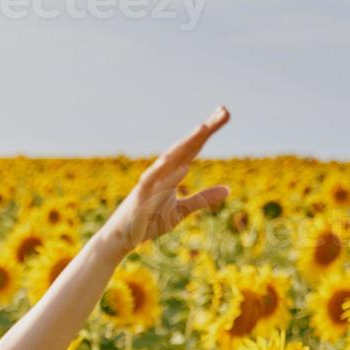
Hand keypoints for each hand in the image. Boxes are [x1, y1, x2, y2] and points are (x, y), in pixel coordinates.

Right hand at [100, 106, 230, 254]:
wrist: (121, 238)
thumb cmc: (148, 222)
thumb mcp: (180, 211)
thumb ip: (202, 198)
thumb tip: (228, 190)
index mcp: (172, 174)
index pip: (193, 148)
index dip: (208, 131)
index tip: (225, 113)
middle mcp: (162, 173)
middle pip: (186, 147)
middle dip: (204, 130)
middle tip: (224, 111)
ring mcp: (151, 183)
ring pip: (170, 159)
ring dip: (185, 144)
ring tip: (202, 129)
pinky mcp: (140, 197)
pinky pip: (153, 182)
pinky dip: (164, 173)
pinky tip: (181, 166)